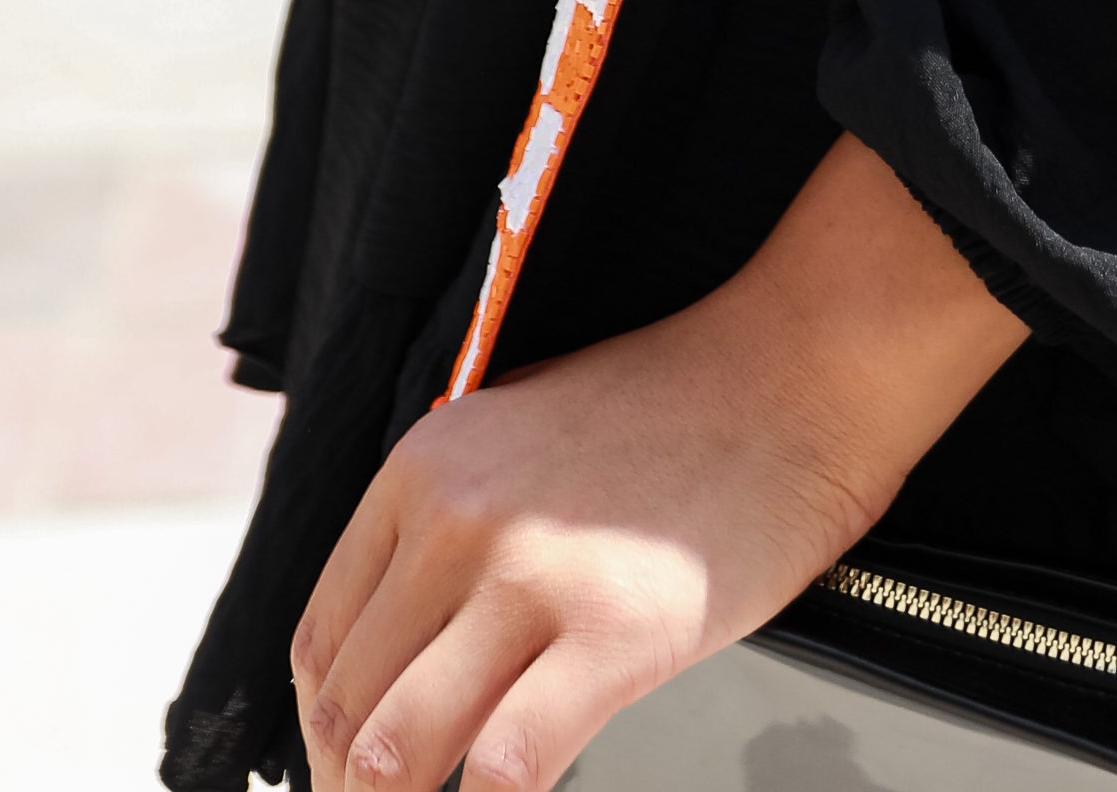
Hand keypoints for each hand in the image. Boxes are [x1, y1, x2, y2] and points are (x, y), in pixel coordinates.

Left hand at [290, 134, 1026, 791]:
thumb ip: (449, 531)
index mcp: (424, 469)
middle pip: (347, 709)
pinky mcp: (616, 632)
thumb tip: (403, 654)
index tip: (349, 777)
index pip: (318, 645)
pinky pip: (507, 767)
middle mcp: (456, 519)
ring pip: (397, 751)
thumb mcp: (518, 435)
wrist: (798, 367)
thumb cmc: (678, 407)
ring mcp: (533, 576)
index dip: (323, 738)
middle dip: (354, 791)